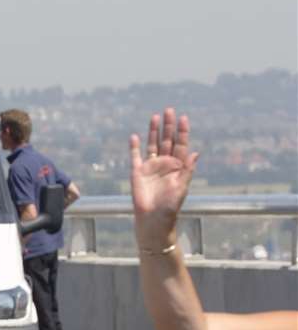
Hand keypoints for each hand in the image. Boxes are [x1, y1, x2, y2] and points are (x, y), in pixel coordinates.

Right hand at [130, 108, 198, 250]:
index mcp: (178, 166)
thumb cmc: (170, 206)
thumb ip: (188, 169)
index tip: (183, 118)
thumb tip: (195, 152)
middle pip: (167, 140)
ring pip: (152, 144)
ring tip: (155, 117)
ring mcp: (150, 167)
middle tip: (169, 110)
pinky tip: (135, 136)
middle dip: (168, 126)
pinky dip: (134, 147)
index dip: (182, 132)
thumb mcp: (182, 187)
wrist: (153, 219)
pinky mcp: (137, 172)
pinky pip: (135, 156)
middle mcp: (164, 163)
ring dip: (153, 131)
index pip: (181, 144)